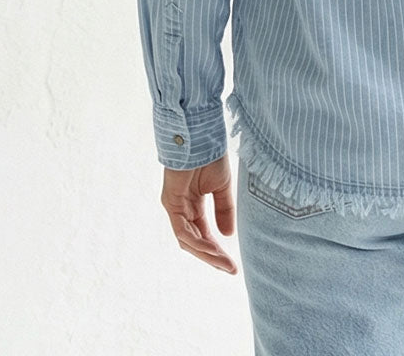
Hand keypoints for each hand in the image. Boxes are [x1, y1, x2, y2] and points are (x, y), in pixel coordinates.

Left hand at [161, 152, 237, 273]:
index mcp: (194, 205)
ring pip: (188, 240)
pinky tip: (214, 247)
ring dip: (206, 254)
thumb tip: (227, 235)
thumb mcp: (222, 187)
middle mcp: (182, 209)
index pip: (204, 234)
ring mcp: (175, 207)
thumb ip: (223, 210)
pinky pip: (183, 231)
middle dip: (213, 257)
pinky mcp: (170, 203)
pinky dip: (198, 241)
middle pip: (195, 242)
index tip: (233, 264)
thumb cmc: (211, 156)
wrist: (201, 135)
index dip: (217, 250)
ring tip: (224, 263)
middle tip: (230, 269)